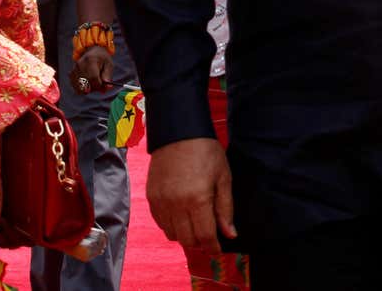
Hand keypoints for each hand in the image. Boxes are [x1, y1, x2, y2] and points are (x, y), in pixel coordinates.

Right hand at [72, 47, 113, 95]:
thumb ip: (108, 76)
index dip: (99, 85)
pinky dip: (84, 89)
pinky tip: (88, 82)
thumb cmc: (102, 59)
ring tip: (94, 81)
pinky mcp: (71, 74)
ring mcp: (74, 70)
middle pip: (87, 84)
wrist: (92, 51)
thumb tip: (107, 87)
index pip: (93, 78)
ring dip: (89, 89)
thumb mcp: (109, 65)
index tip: (103, 85)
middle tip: (99, 83)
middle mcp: (80, 64)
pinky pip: (77, 88)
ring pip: (82, 88)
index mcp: (90, 60)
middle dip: (95, 87)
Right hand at [146, 137, 234, 252]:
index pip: (205, 236)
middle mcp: (176, 204)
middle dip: (200, 242)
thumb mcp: (223, 178)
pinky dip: (171, 225)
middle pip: (187, 240)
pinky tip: (180, 215)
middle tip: (208, 235)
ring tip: (194, 223)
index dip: (213, 247)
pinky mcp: (151, 197)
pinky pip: (160, 223)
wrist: (178, 132)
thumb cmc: (206, 152)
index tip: (218, 249)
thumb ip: (225, 209)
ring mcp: (161, 201)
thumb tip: (230, 234)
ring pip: (172, 235)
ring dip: (185, 234)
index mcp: (198, 199)